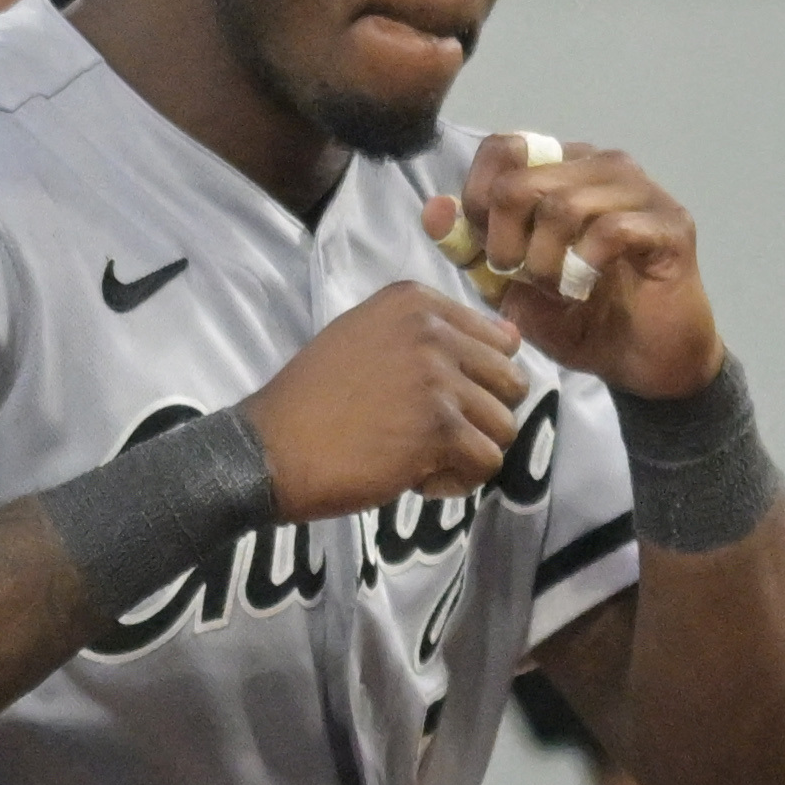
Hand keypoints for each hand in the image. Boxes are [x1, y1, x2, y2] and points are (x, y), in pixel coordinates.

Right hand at [242, 280, 527, 520]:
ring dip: (468, 452)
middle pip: (510, 383)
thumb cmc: (317, 400)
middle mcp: (432, 331)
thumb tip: (514, 338)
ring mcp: (438, 378)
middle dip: (480, 417)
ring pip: (504, 426)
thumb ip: (439, 334)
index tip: (430, 399)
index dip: (476, 382)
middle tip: (431, 434)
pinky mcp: (439, 428)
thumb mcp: (370, 340)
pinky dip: (456, 481)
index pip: (499, 342)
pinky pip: (487, 462)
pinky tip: (415, 478)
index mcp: (415, 302)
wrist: (271, 448)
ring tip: (421, 457)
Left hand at [425, 135, 724, 399]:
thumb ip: (473, 248)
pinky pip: (611, 230)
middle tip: (521, 279)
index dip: (478, 200)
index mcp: (563, 167)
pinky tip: (586, 289)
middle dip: (506, 241)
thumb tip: (434, 211)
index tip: (489, 252)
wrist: (645, 366)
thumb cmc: (582, 320)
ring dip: (546, 261)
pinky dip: (585, 267)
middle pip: (522, 180)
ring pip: (564, 204)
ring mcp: (643, 191)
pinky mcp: (671, 225)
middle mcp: (603, 166)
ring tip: (557, 290)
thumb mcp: (510, 288)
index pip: (502, 149)